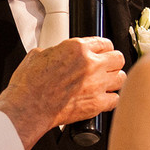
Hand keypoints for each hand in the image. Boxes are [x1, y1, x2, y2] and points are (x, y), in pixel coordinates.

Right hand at [0, 37, 124, 149]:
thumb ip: (54, 51)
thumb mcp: (38, 55)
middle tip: (106, 68)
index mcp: (77, 48)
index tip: (103, 53)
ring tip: (106, 83)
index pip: (104, 42)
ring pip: (121, 78)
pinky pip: (116, 99)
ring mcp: (97, 84)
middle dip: (112, 62)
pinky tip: (103, 99)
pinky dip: (111, 100)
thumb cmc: (29, 84)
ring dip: (114, 80)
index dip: (104, 48)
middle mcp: (91, 64)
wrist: (28, 107)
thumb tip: (55, 54)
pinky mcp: (97, 104)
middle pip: (118, 58)